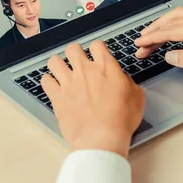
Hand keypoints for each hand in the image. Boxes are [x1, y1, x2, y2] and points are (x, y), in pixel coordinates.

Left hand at [41, 41, 144, 158]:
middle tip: (78, 62)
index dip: (97, 49)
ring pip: (54, 61)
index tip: (97, 55)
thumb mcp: (136, 97)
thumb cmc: (121, 120)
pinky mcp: (57, 97)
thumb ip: (127, 81)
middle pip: (73, 48)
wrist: (102, 138)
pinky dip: (48, 82)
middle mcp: (85, 70)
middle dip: (75, 53)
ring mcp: (69, 83)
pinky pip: (45, 81)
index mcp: (106, 67)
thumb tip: (121, 78)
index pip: (97, 45)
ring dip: (59, 65)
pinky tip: (54, 86)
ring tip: (63, 72)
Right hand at [134, 7, 182, 79]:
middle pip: (173, 19)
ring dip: (164, 24)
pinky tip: (175, 28)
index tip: (139, 45)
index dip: (152, 39)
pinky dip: (177, 22)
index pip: (171, 31)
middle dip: (154, 30)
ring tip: (152, 34)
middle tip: (140, 43)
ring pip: (181, 15)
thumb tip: (171, 56)